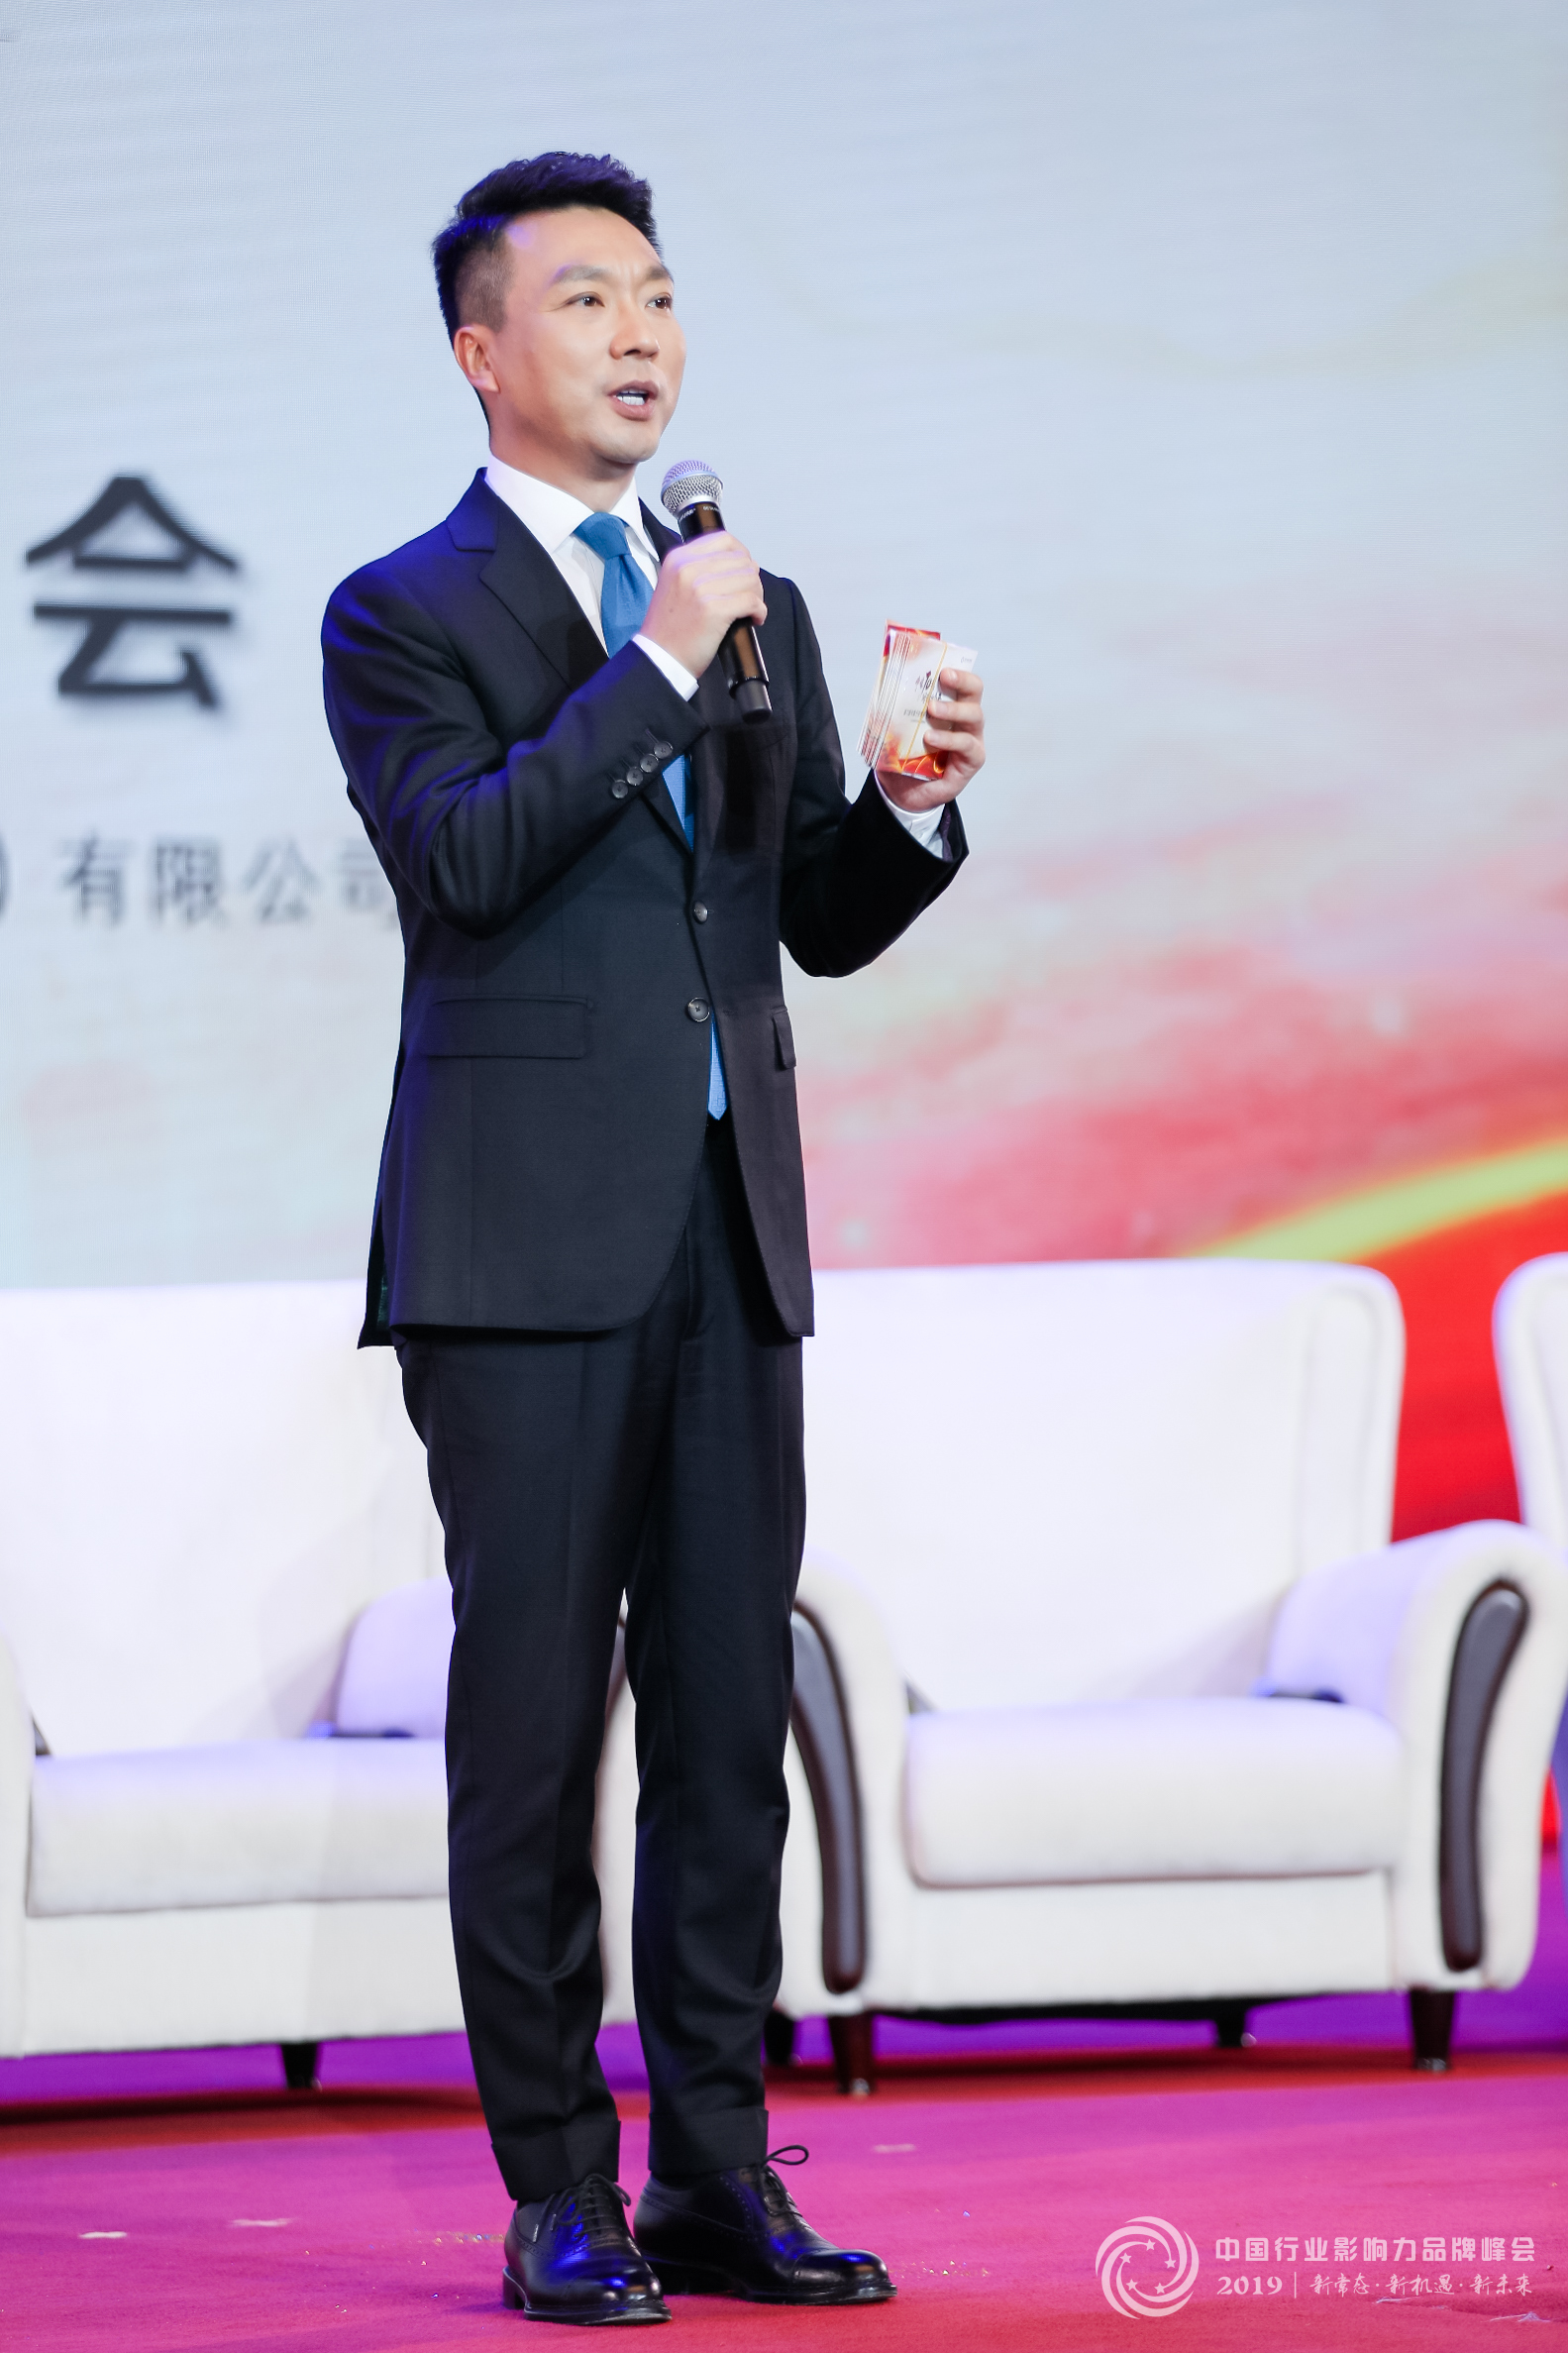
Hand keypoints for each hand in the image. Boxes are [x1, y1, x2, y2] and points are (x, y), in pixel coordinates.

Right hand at [640, 532, 766, 678]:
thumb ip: (698, 568)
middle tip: (748, 596)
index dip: (741, 555)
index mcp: (678, 559)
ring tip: (749, 609)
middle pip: (742, 560)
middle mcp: (688, 569)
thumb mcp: (674, 584)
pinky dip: (759, 611)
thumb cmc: (669, 628)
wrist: (659, 657)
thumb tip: (737, 563)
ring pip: (750, 579)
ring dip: (757, 595)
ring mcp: (701, 589)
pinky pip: (752, 601)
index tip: (743, 571)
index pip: (723, 539)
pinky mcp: (714, 610)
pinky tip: (753, 619)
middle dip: (751, 579)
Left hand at [875, 668, 984, 810]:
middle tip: (943, 677)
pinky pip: (967, 746)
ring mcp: (971, 740)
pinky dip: (949, 740)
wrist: (902, 792)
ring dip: (953, 709)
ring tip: (932, 709)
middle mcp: (965, 720)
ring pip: (974, 716)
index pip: (960, 681)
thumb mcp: (893, 728)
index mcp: (950, 705)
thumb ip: (891, 707)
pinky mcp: (970, 762)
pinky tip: (931, 739)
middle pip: (974, 693)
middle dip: (962, 681)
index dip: (957, 670)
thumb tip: (880, 681)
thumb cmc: (902, 755)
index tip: (942, 665)